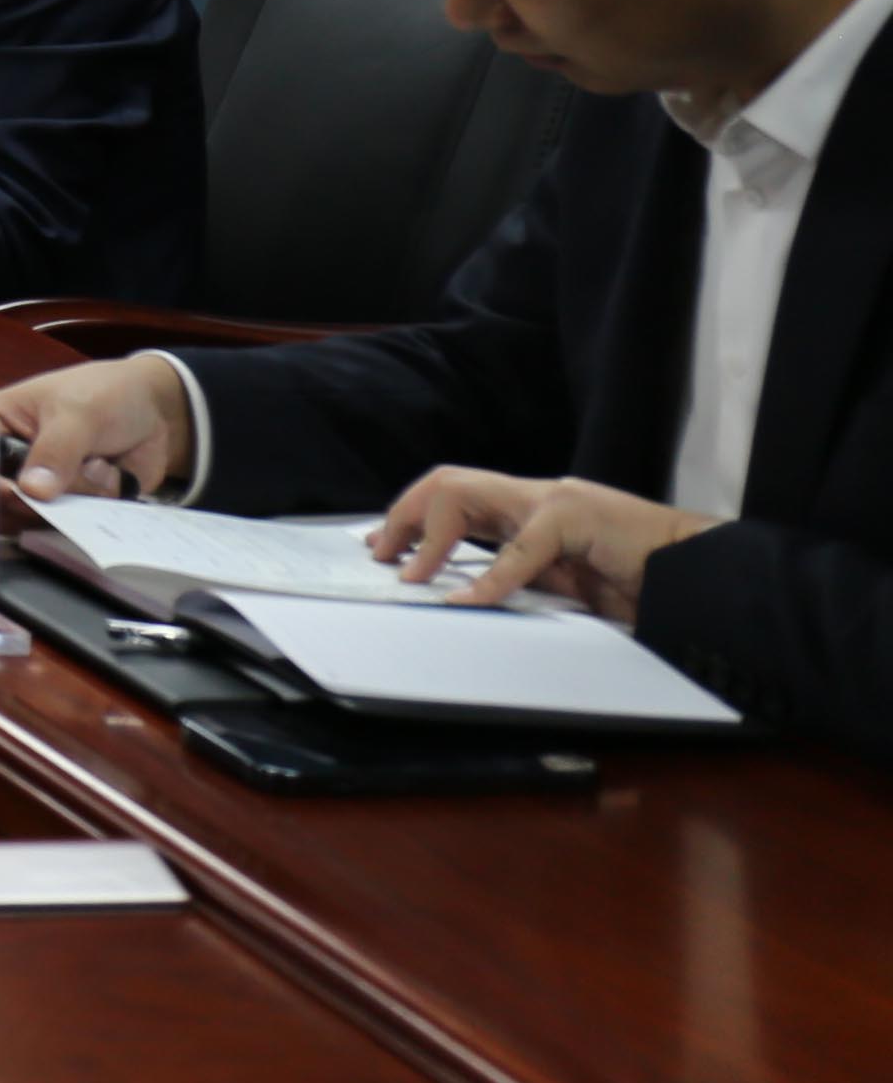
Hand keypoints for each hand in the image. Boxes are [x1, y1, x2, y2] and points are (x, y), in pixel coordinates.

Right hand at [0, 355, 194, 502]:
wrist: (155, 411)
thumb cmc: (104, 395)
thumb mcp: (78, 414)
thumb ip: (56, 451)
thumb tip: (33, 493)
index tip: (15, 491)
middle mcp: (5, 462)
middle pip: (0, 500)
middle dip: (43, 496)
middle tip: (80, 466)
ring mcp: (37, 489)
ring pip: (38, 518)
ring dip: (77, 499)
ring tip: (101, 463)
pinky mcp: (66, 508)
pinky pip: (72, 527)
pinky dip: (95, 511)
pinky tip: (112, 479)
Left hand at [373, 466, 721, 624]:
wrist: (702, 573)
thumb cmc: (642, 582)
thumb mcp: (567, 585)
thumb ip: (525, 580)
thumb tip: (469, 595)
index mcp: (532, 511)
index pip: (458, 498)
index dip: (416, 519)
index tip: (388, 550)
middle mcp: (536, 497)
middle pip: (448, 483)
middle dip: (405, 514)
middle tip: (380, 552)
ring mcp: (555, 501)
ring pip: (465, 495)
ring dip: (426, 533)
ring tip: (407, 571)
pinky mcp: (577, 517)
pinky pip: (519, 547)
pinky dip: (489, 577)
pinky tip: (468, 599)